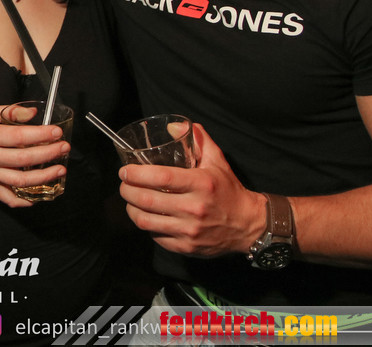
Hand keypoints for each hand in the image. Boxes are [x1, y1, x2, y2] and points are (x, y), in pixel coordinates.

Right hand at [0, 105, 68, 207]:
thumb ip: (9, 112)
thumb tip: (33, 114)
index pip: (19, 136)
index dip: (41, 134)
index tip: (57, 132)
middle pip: (24, 159)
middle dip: (49, 154)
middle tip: (64, 148)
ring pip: (20, 180)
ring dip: (44, 177)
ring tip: (60, 170)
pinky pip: (7, 198)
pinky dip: (24, 201)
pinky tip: (39, 196)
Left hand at [117, 123, 265, 256]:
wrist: (248, 225)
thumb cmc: (227, 190)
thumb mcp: (217, 160)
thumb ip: (198, 140)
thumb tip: (173, 125)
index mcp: (201, 184)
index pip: (161, 177)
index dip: (136, 174)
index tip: (125, 171)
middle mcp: (195, 208)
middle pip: (147, 200)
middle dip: (127, 191)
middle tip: (123, 184)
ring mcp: (190, 230)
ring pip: (145, 221)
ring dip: (131, 209)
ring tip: (129, 200)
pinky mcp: (186, 247)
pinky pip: (155, 236)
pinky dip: (147, 225)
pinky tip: (147, 216)